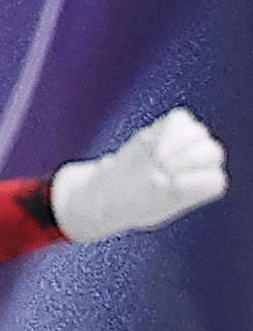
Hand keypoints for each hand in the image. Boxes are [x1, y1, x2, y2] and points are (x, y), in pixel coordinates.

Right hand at [54, 107, 225, 244]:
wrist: (113, 192)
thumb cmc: (132, 205)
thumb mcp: (144, 212)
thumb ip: (156, 198)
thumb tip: (158, 178)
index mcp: (201, 190)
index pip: (215, 180)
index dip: (197, 180)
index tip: (171, 184)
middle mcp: (200, 166)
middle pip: (212, 152)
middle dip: (187, 158)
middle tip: (160, 166)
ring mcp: (187, 144)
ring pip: (197, 132)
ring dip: (175, 142)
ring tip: (154, 155)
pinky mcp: (170, 128)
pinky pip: (180, 119)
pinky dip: (165, 128)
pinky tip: (149, 142)